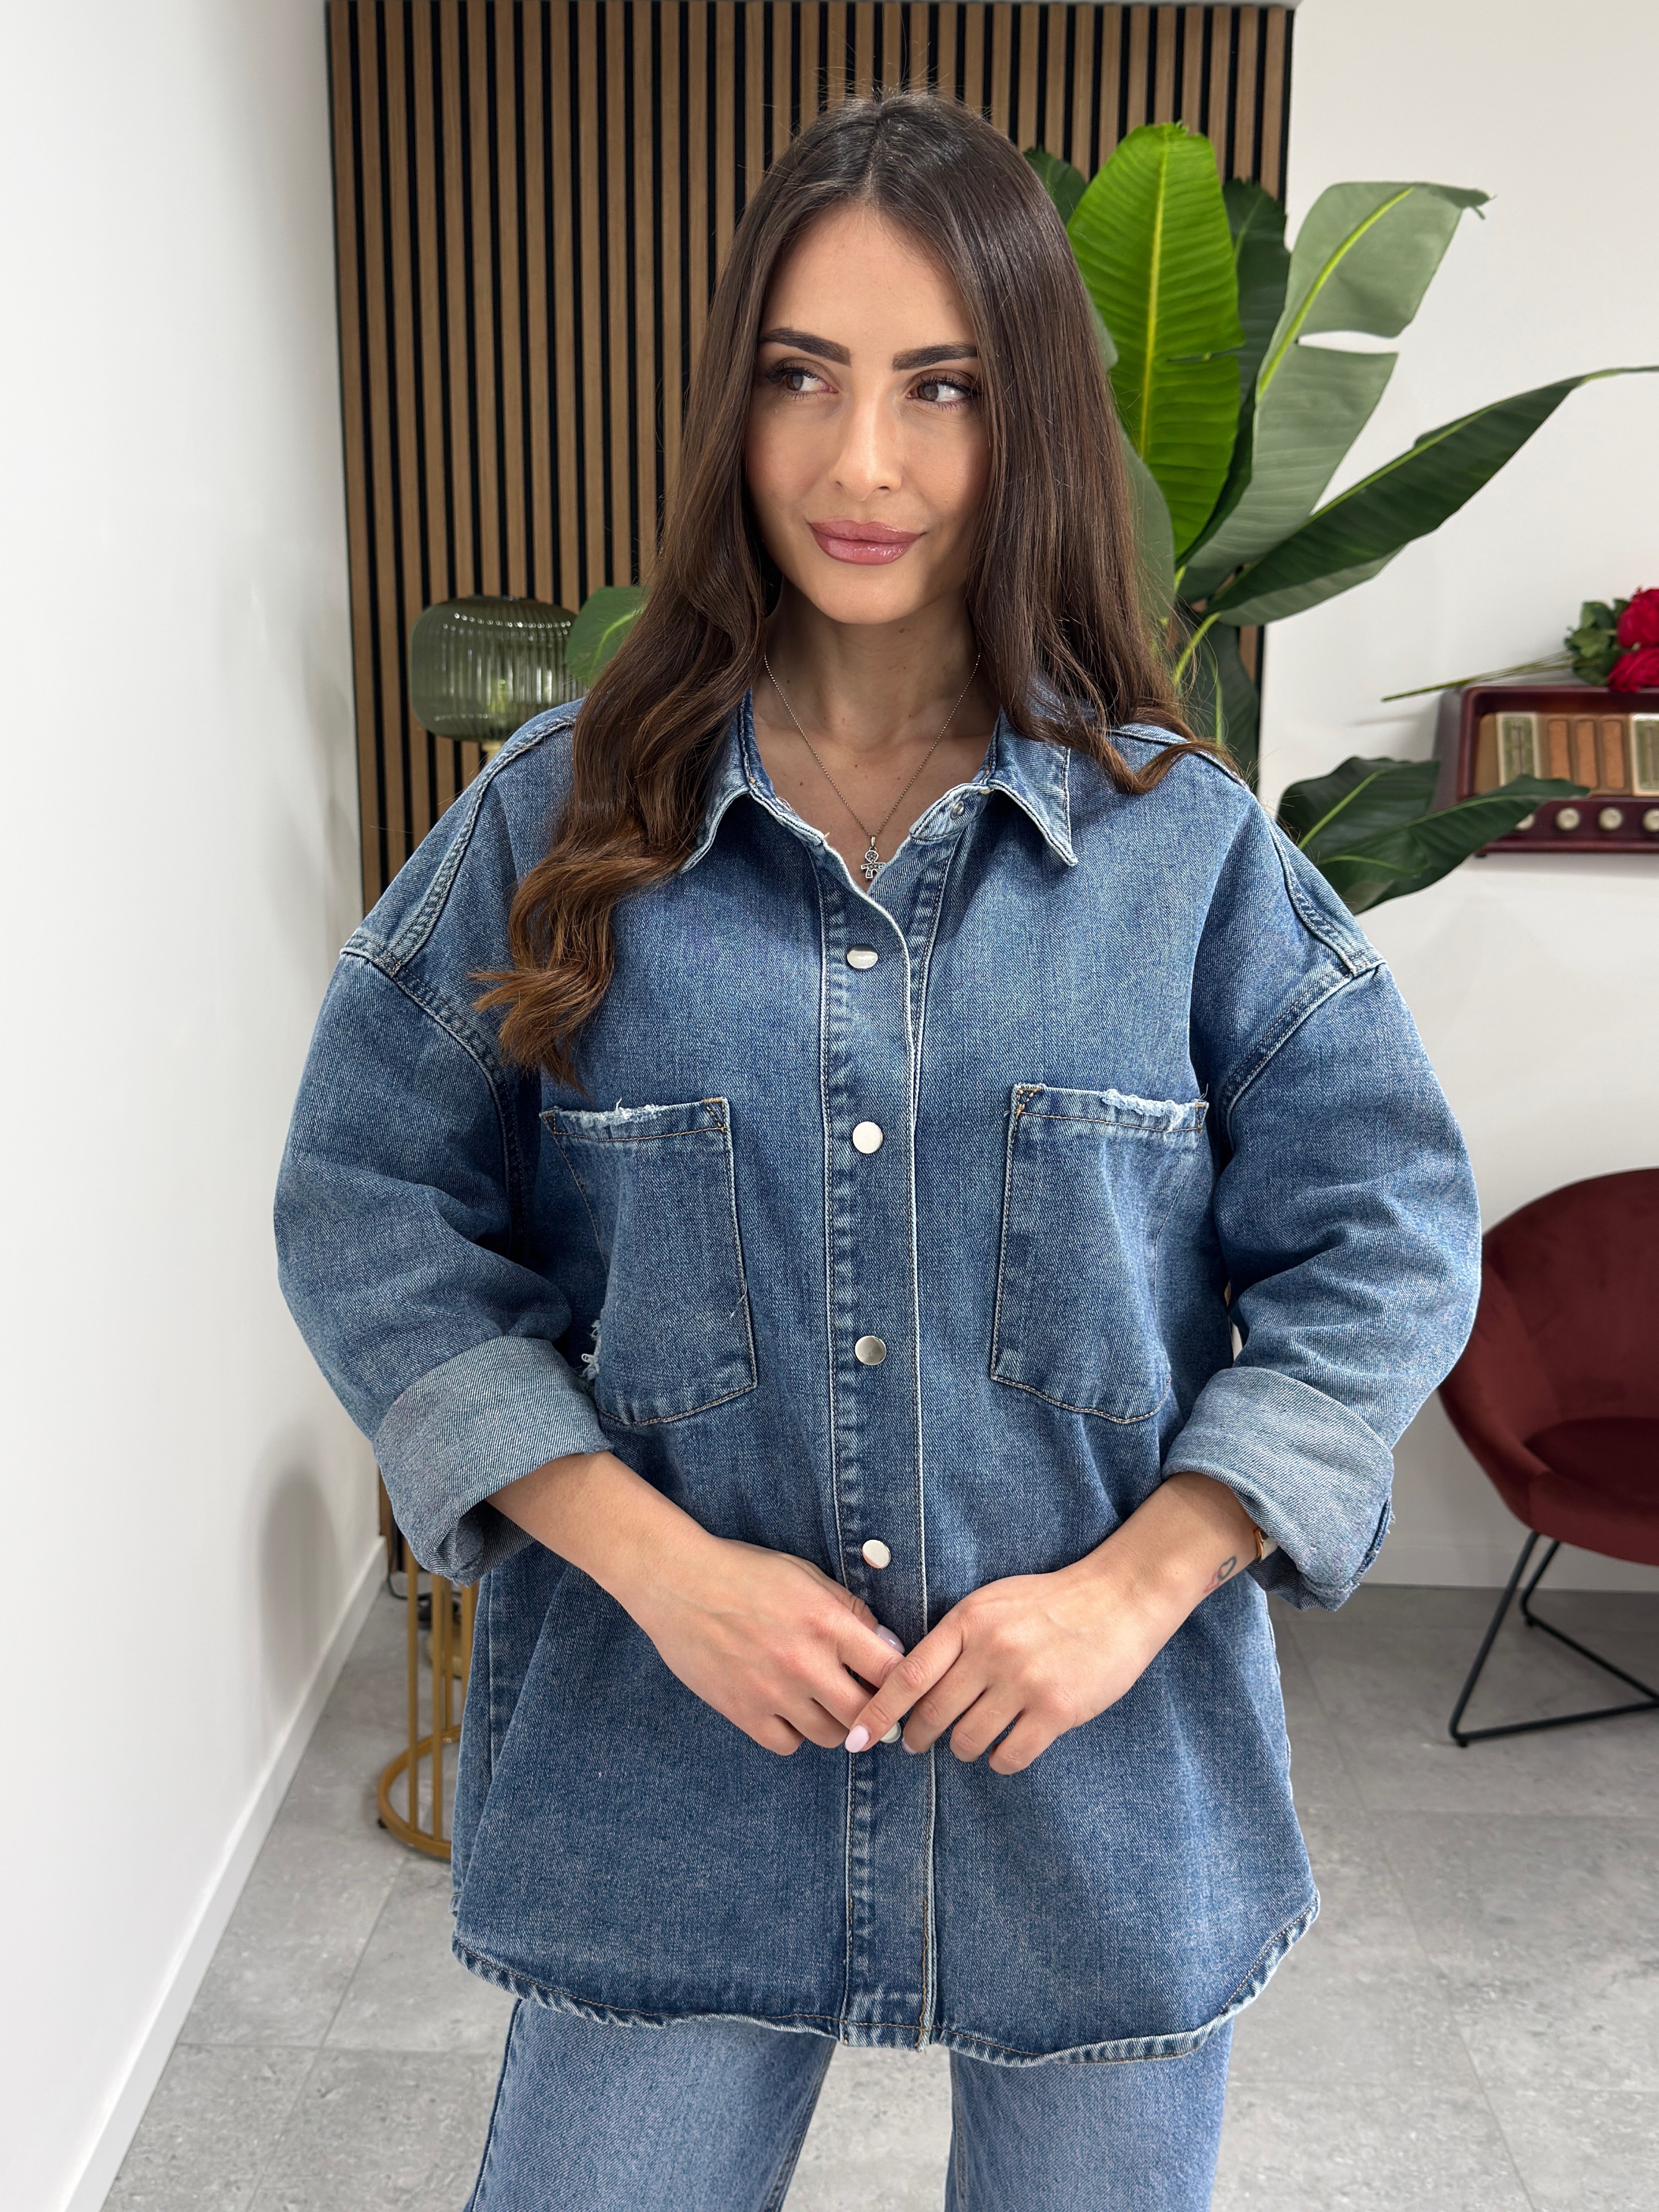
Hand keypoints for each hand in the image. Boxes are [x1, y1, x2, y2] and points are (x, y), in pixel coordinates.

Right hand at [627, 1536, 907, 1754]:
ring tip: (823, 1701)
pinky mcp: (742, 1711)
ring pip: (830, 1735)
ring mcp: (773, 1691)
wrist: (677, 1583)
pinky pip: (787, 1744)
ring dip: (835, 1723)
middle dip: (874, 1711)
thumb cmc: (745, 1572)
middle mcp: (805, 1662)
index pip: (892, 1670)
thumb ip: (850, 1610)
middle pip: (866, 1714)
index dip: (904, 1681)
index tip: (901, 1684)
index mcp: (827, 1622)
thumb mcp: (806, 1575)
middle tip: (867, 1702)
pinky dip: (794, 1732)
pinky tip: (787, 1709)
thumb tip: (887, 1645)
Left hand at [842, 1471, 1255, 1774]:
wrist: (1117, 1598)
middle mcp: (991, 1651)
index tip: (858, 1737)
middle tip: (916, 1743)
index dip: (878, 1713)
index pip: (908, 1676)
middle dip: (917, 1736)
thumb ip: (953, 1637)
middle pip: (933, 1714)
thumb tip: (911, 1680)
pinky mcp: (1057, 1710)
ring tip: (966, 1743)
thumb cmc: (1048, 1601)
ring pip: (969, 1740)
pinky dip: (1000, 1760)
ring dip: (962, 1748)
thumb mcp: (990, 1603)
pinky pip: (1011, 1755)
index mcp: (968, 1621)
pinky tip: (1003, 1750)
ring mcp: (1024, 1682)